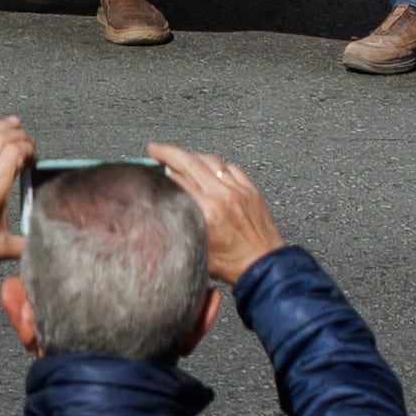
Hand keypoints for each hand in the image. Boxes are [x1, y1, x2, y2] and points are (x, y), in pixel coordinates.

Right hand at [147, 141, 285, 279]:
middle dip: (169, 152)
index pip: (177, 180)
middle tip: (156, 149)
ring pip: (211, 161)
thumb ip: (181, 226)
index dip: (160, 170)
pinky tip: (210, 168)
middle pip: (190, 162)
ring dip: (193, 156)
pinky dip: (217, 165)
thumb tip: (164, 207)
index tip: (151, 166)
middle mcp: (222, 196)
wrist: (265, 267)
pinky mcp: (250, 190)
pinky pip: (231, 167)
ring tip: (181, 157)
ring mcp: (238, 190)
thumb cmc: (233, 265)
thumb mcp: (196, 249)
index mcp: (206, 212)